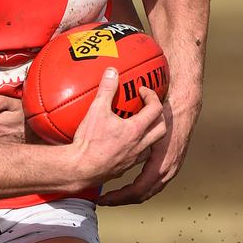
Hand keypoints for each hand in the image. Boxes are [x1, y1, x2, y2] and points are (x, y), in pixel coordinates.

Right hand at [71, 67, 166, 185]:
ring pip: (152, 145)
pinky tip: (124, 143)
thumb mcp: (96, 110)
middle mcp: (139, 145)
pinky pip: (138, 156)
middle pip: (162, 128)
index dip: (152, 96)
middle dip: (158, 115)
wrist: (81, 169)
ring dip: (150, 133)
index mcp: (136, 130)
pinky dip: (137, 147)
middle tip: (146, 107)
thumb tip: (112, 72)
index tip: (141, 91)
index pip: (156, 109)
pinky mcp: (124, 167)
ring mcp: (133, 158)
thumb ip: (106, 89)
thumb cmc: (89, 142)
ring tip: (138, 125)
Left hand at [97, 95, 198, 205]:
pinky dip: (139, 187)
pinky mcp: (171, 165)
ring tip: (113, 195)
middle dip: (121, 199)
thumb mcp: (146, 131)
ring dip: (130, 195)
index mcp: (160, 166)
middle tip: (104, 200)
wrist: (184, 109)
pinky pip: (152, 183)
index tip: (104, 198)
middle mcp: (167, 172)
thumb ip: (132, 142)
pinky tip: (128, 184)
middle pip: (141, 196)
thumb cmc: (165, 116)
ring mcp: (171, 170)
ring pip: (147, 191)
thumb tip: (109, 157)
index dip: (119, 197)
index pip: (137, 191)